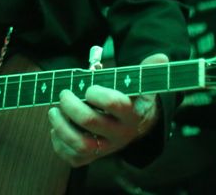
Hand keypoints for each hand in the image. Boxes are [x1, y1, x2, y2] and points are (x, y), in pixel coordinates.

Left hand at [47, 53, 165, 166]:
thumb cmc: (132, 100)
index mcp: (133, 114)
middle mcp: (120, 135)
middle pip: (91, 122)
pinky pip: (73, 158)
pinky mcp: (93, 158)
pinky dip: (59, 144)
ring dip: (61, 126)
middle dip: (72, 105)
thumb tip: (161, 58)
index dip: (98, 94)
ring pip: (80, 145)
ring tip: (54, 111)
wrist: (137, 127)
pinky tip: (57, 128)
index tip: (88, 88)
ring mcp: (106, 149)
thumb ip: (147, 71)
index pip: (116, 104)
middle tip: (64, 94)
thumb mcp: (141, 85)